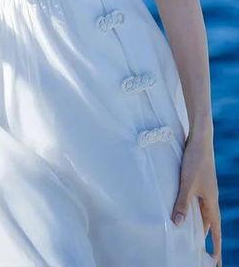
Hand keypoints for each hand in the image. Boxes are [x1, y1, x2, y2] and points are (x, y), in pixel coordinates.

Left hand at [172, 130, 221, 265]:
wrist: (199, 139)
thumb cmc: (195, 161)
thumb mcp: (187, 183)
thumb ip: (182, 203)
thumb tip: (177, 224)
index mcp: (211, 202)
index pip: (215, 230)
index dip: (215, 246)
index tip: (215, 262)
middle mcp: (210, 198)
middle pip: (208, 223)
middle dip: (205, 238)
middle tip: (200, 253)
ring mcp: (204, 190)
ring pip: (201, 212)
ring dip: (196, 223)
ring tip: (187, 235)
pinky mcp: (197, 181)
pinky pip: (195, 201)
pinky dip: (190, 209)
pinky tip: (181, 210)